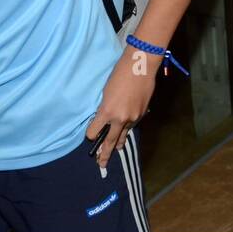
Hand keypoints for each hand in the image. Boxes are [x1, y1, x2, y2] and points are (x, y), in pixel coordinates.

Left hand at [86, 46, 157, 169]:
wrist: (141, 67)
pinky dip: (128, 127)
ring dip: (119, 142)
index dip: (91, 134)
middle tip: (101, 164)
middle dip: (105, 154)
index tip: (91, 135)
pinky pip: (132, 125)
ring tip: (116, 151)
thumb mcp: (106, 93)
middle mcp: (120, 119)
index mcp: (107, 112)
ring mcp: (133, 118)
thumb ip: (106, 108)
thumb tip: (106, 118)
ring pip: (124, 135)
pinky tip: (126, 127)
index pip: (94, 132)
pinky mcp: (142, 114)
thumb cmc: (119, 75)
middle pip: (110, 141)